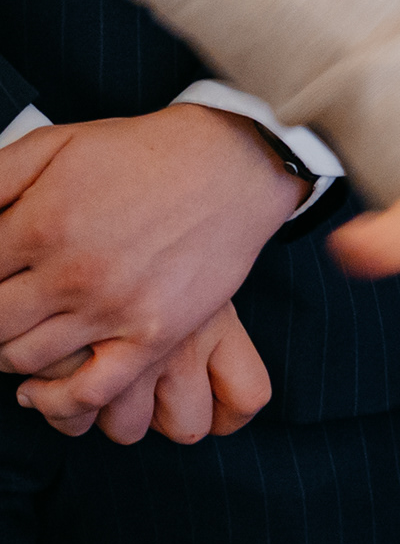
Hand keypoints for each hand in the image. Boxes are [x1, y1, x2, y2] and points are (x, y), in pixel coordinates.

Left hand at [0, 106, 300, 420]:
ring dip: (7, 353)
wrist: (234, 163)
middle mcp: (71, 273)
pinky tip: (37, 392)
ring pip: (24, 358)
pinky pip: (89, 390)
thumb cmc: (143, 151)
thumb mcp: (59, 141)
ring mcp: (113, 308)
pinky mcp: (152, 334)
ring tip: (16, 334)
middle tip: (4, 305)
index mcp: (41, 224)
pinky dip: (54, 402)